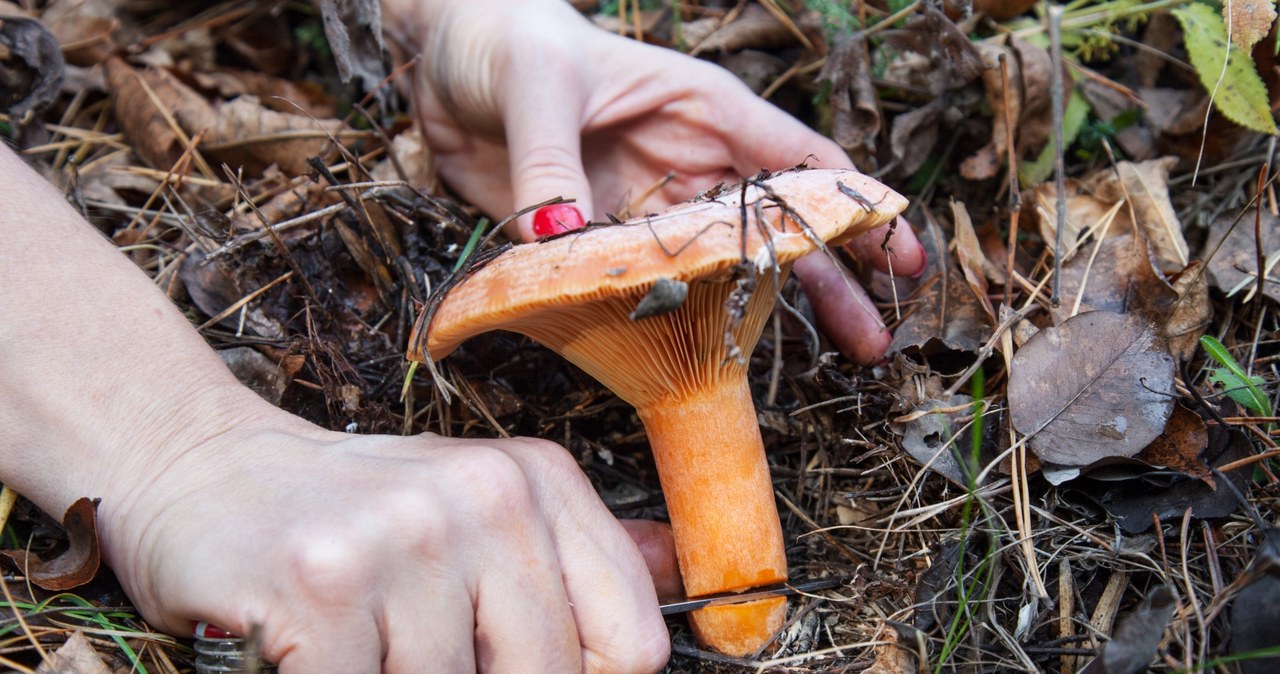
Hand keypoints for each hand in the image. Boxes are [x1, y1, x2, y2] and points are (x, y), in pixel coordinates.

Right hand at [101, 414, 675, 672]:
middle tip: (407, 649)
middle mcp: (486, 496)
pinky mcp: (327, 582)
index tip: (515, 672)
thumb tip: (681, 584)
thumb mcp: (475, 515)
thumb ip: (575, 558)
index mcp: (538, 482)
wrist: (197, 467)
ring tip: (359, 643)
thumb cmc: (349, 516)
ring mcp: (408, 535)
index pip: (631, 644)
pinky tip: (310, 654)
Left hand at [383, 0, 925, 362]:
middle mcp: (687, 166)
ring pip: (723, 272)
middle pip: (775, 231)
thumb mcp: (537, 88)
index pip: (798, 160)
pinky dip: (672, 323)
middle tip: (875, 340)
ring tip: (829, 361)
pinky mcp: (600, 243)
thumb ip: (552, 163)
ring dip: (768, 315)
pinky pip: (644, 291)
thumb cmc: (508, 42)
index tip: (901, 253)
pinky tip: (702, 359)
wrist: (447, 59)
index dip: (854, 207)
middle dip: (829, 281)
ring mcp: (647, 211)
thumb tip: (560, 240)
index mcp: (702, 111)